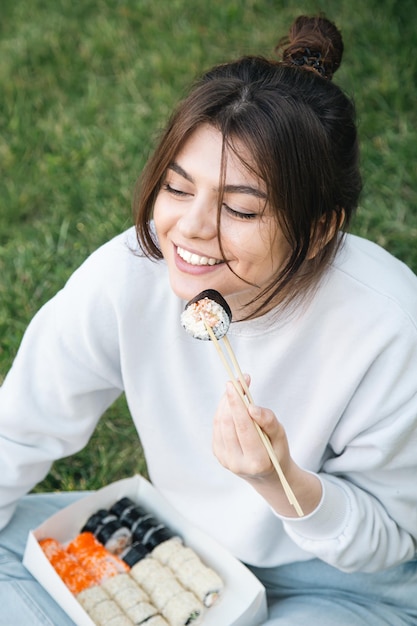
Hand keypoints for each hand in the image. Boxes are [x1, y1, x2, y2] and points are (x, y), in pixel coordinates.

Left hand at [212, 376, 321, 516]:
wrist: (267, 474)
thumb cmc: (276, 451)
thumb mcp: (280, 436)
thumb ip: (268, 421)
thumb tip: (251, 407)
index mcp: (257, 461)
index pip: (243, 428)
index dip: (237, 404)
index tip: (235, 384)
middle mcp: (237, 463)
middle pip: (228, 424)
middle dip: (230, 399)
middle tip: (236, 382)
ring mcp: (225, 460)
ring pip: (219, 424)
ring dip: (225, 403)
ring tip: (235, 390)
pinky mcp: (218, 454)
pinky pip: (217, 428)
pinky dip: (223, 412)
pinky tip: (231, 405)